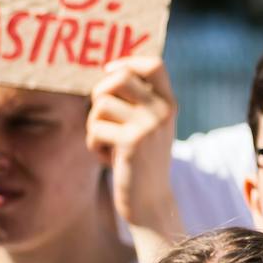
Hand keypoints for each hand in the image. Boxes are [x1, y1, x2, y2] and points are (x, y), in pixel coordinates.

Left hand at [87, 55, 180, 236]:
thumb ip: (137, 102)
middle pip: (120, 78)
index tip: (110, 72)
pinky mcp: (132, 142)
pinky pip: (95, 129)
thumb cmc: (140, 161)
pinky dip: (93, 145)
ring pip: (101, 104)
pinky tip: (106, 158)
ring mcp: (150, 125)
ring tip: (106, 142)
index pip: (153, 64)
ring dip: (93, 124)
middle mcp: (163, 110)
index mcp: (169, 103)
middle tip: (101, 114)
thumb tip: (108, 73)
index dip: (127, 62)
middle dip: (99, 93)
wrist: (150, 201)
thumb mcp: (148, 127)